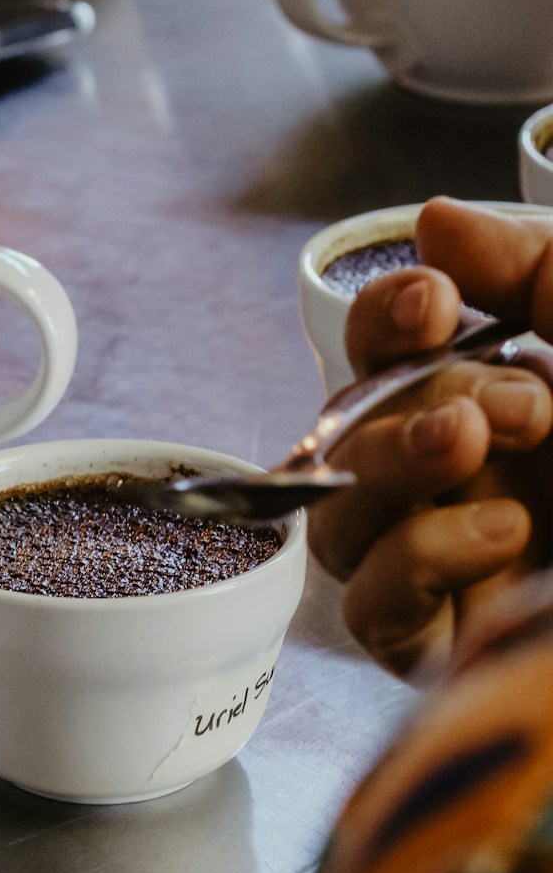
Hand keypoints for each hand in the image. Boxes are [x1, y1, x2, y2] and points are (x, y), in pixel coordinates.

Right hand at [309, 197, 552, 675]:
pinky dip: (415, 559)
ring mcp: (464, 567)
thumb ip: (539, 265)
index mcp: (524, 401)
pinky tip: (502, 535)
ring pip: (341, 514)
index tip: (432, 301)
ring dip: (390, 466)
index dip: (384, 317)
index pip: (391, 349)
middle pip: (351, 424)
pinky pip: (372, 604)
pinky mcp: (457, 649)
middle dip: (411, 392)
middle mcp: (483, 481)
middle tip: (516, 403)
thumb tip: (434, 223)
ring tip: (476, 450)